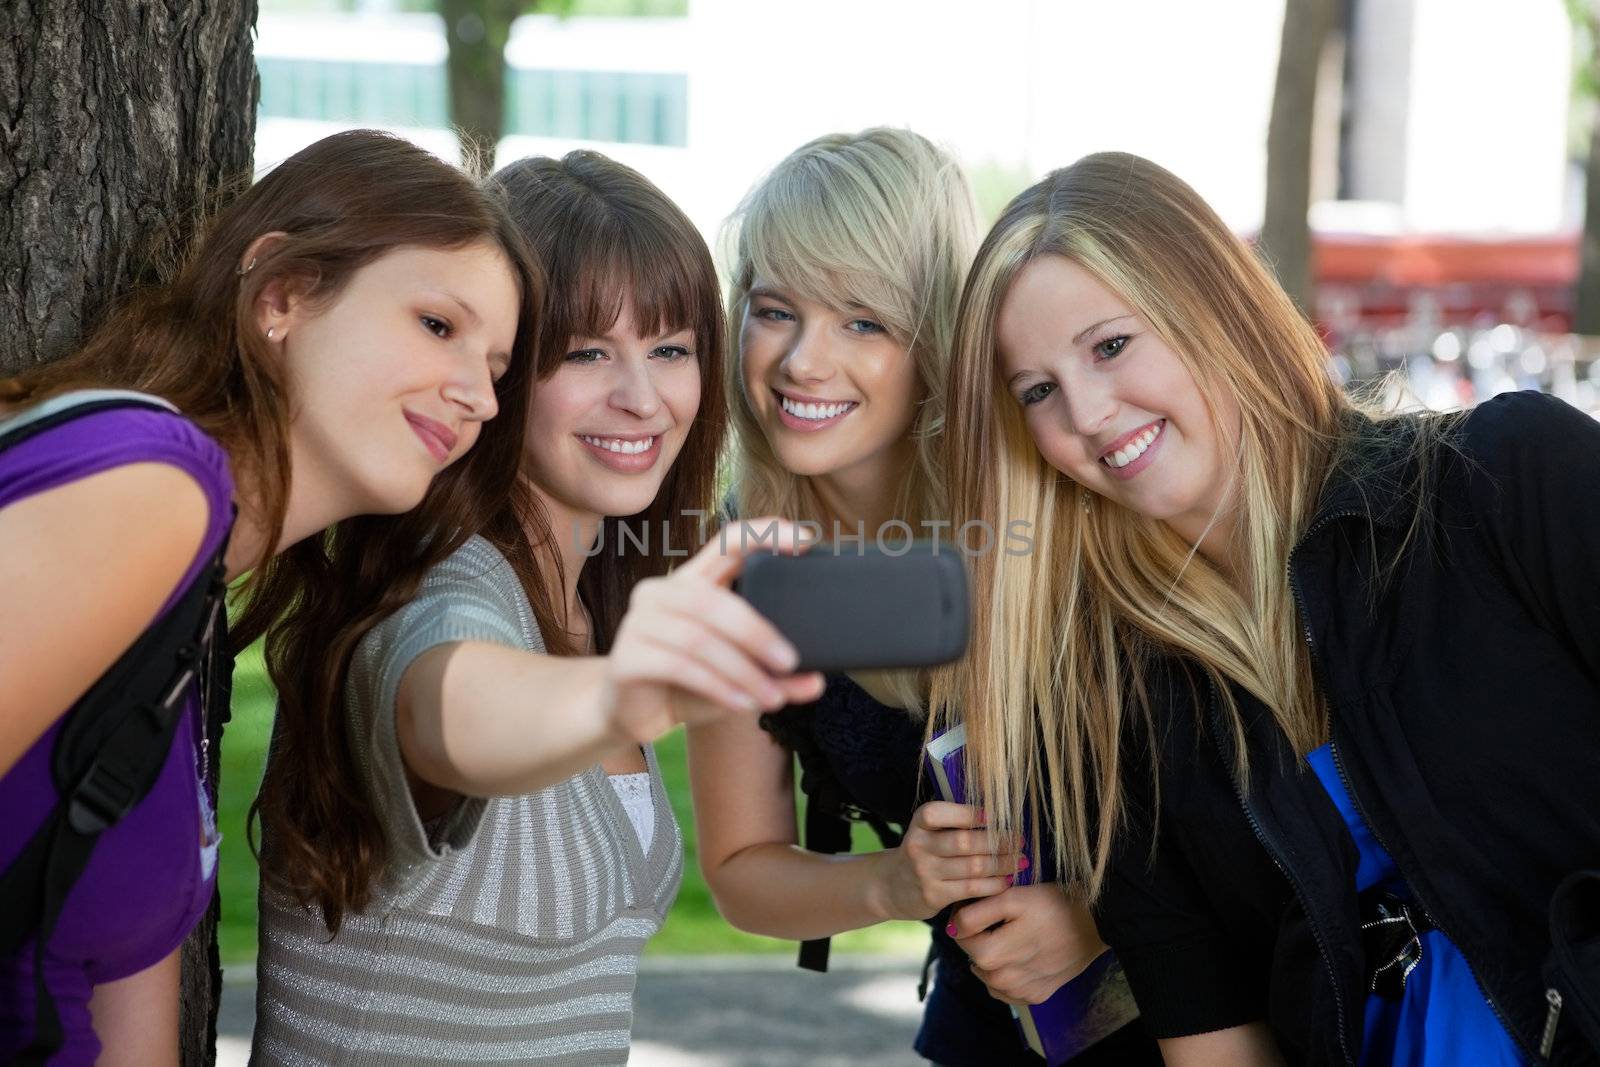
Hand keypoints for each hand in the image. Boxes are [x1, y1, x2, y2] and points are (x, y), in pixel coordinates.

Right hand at [601, 518, 824, 743]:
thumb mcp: (737, 678)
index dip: (764, 534)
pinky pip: (678, 666)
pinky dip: (716, 686)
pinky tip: (740, 704)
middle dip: (756, 631)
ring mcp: (638, 622)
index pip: (727, 542)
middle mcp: (661, 592)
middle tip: (790, 661)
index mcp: (691, 581)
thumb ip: (775, 676)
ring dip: (741, 670)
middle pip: (713, 599)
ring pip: (698, 638)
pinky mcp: (626, 658)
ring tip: (770, 696)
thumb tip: (817, 681)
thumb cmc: (686, 685)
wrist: (630, 715)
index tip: (805, 542)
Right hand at [878, 802, 1024, 921]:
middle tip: (1019, 841)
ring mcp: (924, 872)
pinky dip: (994, 884)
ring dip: (1002, 863)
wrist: (892, 886)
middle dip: (997, 841)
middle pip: (964, 842)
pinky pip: (971, 888)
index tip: (994, 816)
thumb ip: (954, 822)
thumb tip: (1000, 813)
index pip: (939, 813)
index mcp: (919, 824)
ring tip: (1020, 860)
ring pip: (972, 867)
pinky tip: (1007, 880)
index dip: (968, 813)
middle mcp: (918, 846)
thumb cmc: (924, 851)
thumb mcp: (928, 831)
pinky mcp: (933, 896)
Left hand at [950, 883, 1106, 1005]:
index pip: (960, 936)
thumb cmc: (1055, 905)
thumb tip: (952, 927)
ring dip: (992, 956)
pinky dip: (1007, 974)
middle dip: (980, 936)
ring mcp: (1021, 992)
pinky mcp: (1037, 996)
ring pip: (988, 975)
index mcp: (993, 956)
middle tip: (1000, 919)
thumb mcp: (1013, 898)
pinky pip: (1007, 990)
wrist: (1099, 924)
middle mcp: (1004, 981)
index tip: (979, 904)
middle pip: (974, 956)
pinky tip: (1021, 956)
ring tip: (1013, 936)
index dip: (964, 916)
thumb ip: (977, 913)